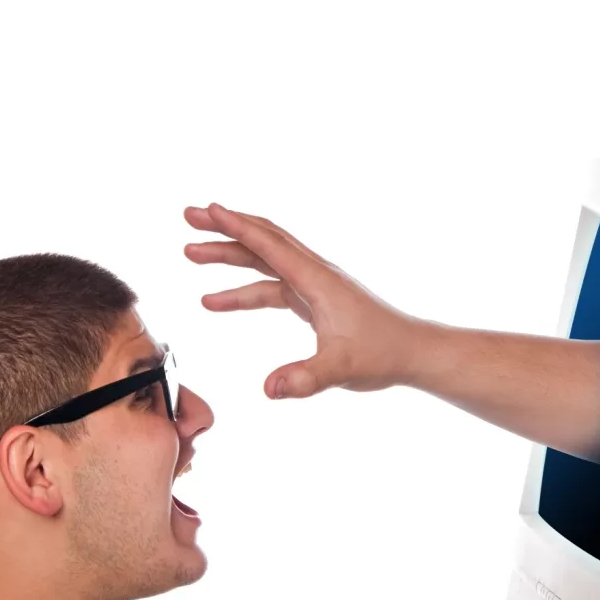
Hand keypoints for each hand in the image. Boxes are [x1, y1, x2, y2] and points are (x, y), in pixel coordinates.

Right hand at [183, 203, 421, 398]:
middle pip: (262, 240)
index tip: (208, 210)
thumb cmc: (382, 354)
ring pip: (263, 260)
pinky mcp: (312, 300)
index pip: (270, 245)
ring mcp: (312, 285)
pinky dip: (242, 289)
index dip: (237, 226)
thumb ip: (306, 378)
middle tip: (189, 217)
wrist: (410, 352)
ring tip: (191, 253)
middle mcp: (313, 274)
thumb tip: (269, 389)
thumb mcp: (342, 369)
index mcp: (317, 280)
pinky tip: (216, 301)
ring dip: (228, 255)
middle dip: (225, 227)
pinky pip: (269, 286)